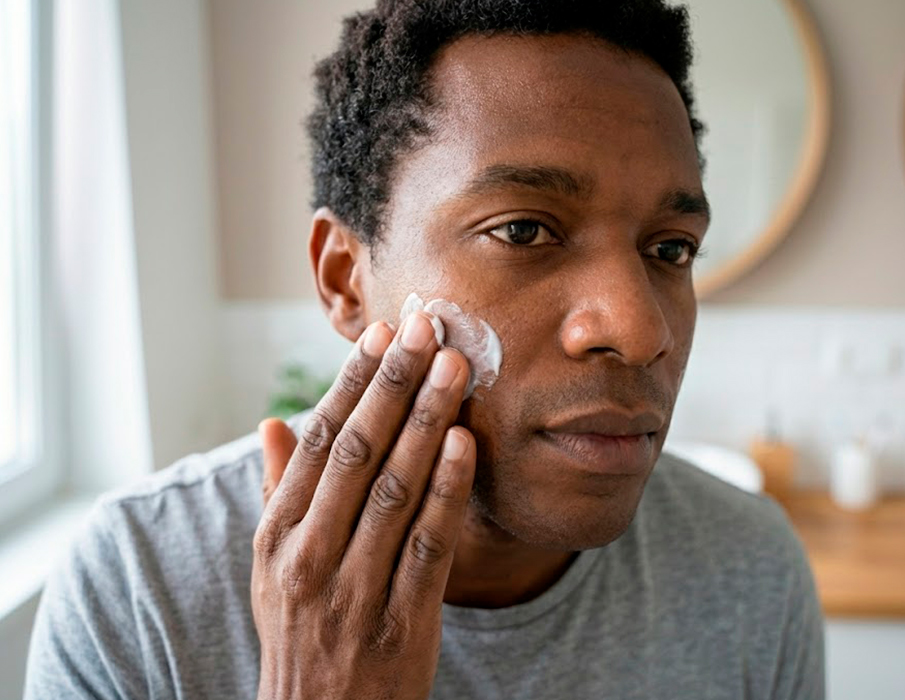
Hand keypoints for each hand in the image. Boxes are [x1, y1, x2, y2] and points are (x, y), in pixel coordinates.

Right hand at [252, 312, 475, 699]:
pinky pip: (429, 544)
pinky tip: (467, 443)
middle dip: (395, 383)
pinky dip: (448, 490)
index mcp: (277, 535)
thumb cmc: (302, 630)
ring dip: (428, 421)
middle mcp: (309, 556)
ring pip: (395, 488)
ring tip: (455, 366)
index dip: (353, 382)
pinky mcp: (402, 620)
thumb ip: (277, 492)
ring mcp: (355, 589)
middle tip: (427, 327)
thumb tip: (271, 423)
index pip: (318, 441)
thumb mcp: (272, 567)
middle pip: (356, 451)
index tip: (384, 333)